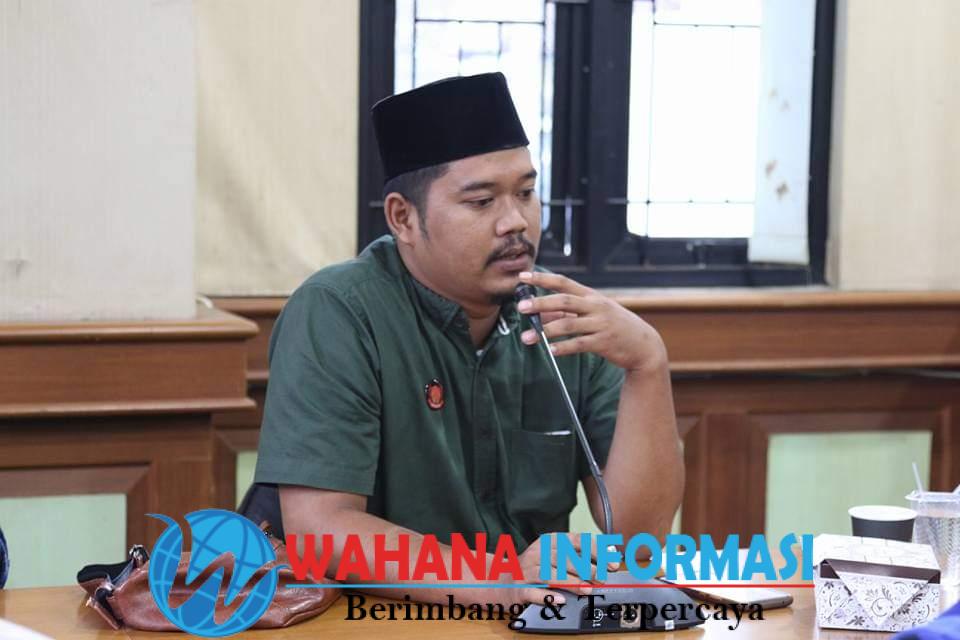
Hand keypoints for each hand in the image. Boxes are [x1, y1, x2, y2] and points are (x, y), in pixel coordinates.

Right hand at [498, 532, 618, 605]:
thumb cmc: (534, 567)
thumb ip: (579, 554)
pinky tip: (561, 599)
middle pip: (564, 558)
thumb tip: (609, 554)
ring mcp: (526, 570)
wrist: (499, 579)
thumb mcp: (554, 553)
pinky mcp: (519, 588)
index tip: (611, 561)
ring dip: (572, 582)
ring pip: (551, 574)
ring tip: (588, 589)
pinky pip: (534, 592)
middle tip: (602, 578)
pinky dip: (548, 596)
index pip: (575, 541)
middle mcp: (537, 553)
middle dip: (586, 568)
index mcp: (549, 541)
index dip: (595, 550)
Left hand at [516, 271, 666, 372]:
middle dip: (541, 303)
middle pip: (564, 301)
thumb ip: (567, 313)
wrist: (643, 345)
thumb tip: (539, 314)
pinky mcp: (603, 343)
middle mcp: (596, 306)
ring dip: (545, 332)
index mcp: (591, 296)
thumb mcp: (594, 313)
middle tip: (521, 306)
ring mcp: (600, 324)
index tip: (523, 276)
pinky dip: (563, 348)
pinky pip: (579, 344)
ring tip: (527, 338)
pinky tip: (550, 350)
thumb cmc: (613, 326)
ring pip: (568, 325)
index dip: (543, 278)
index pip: (563, 282)